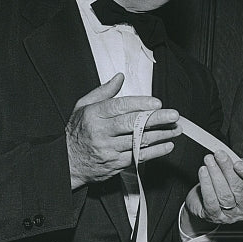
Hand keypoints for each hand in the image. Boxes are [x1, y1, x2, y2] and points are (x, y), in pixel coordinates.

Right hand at [66, 74, 180, 189]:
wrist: (67, 163)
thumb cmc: (77, 132)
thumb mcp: (83, 107)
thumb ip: (103, 92)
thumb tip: (119, 77)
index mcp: (94, 115)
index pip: (119, 106)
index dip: (140, 104)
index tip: (157, 103)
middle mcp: (101, 132)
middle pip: (132, 124)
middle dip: (155, 119)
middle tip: (173, 116)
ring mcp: (108, 149)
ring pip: (138, 141)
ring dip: (160, 135)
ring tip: (175, 129)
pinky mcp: (115, 164)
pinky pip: (138, 157)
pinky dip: (155, 152)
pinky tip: (167, 146)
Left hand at [184, 153, 242, 227]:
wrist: (207, 205)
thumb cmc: (227, 188)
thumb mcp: (238, 175)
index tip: (237, 163)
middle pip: (238, 188)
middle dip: (227, 169)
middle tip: (220, 156)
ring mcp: (231, 214)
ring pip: (224, 195)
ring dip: (215, 175)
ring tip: (209, 162)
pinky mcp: (215, 216)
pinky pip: (211, 201)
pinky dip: (206, 186)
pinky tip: (203, 173)